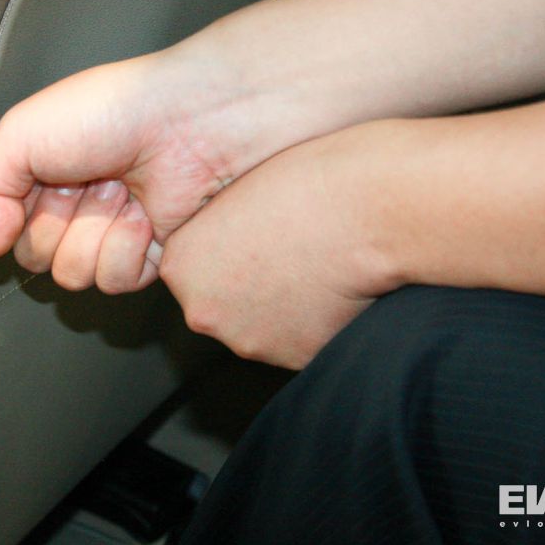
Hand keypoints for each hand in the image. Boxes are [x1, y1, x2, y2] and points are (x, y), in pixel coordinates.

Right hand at [0, 44, 315, 293]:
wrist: (185, 121)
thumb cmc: (110, 110)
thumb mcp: (21, 132)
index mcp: (43, 176)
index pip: (9, 229)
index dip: (20, 214)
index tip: (42, 182)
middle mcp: (76, 207)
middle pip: (37, 258)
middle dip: (58, 223)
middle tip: (85, 183)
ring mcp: (112, 233)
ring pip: (75, 275)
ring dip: (95, 233)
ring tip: (120, 193)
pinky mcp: (149, 255)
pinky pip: (116, 282)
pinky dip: (129, 247)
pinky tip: (144, 213)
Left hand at [159, 126, 397, 368]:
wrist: (364, 212)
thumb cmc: (305, 185)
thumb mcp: (236, 192)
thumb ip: (215, 226)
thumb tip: (224, 239)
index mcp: (181, 264)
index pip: (191, 267)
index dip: (226, 249)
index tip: (254, 233)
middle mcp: (203, 311)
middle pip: (219, 303)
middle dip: (247, 284)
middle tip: (284, 252)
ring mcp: (247, 340)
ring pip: (258, 325)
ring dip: (279, 306)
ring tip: (312, 266)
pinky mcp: (293, 359)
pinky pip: (298, 341)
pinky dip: (312, 322)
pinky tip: (332, 288)